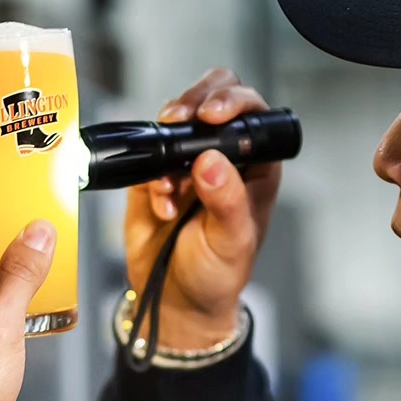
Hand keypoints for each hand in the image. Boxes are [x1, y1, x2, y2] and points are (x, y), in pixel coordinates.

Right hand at [126, 68, 281, 349]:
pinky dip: (148, 176)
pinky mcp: (153, 176)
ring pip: (174, 122)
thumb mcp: (231, 242)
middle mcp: (222, 157)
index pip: (252, 113)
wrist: (177, 301)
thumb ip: (226, 202)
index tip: (212, 116)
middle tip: (179, 118)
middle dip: (193, 102)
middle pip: (210, 99)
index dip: (234, 101)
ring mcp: (185, 164)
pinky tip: (161, 206)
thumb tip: (212, 162)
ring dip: (166, 142)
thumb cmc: (217, 274)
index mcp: (255, 166)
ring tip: (169, 185)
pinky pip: (145, 156)